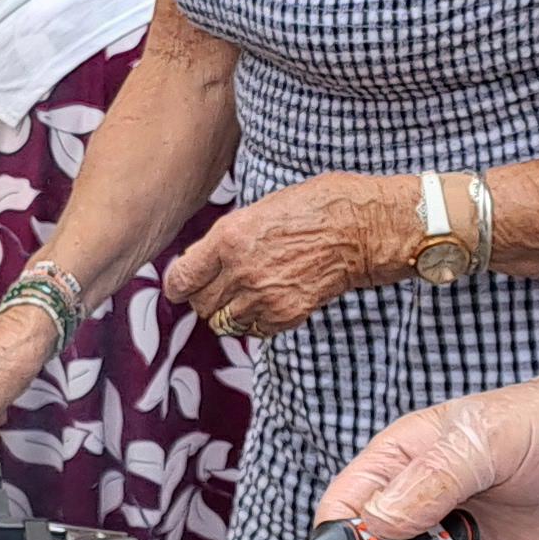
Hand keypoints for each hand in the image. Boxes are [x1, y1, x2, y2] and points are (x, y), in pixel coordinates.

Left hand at [161, 176, 412, 342]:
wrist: (359, 228)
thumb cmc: (313, 208)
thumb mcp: (258, 211)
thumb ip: (227, 239)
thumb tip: (201, 262)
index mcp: (228, 238)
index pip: (181, 278)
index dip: (179, 285)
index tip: (182, 287)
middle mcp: (240, 271)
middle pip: (201, 305)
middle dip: (207, 298)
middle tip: (222, 288)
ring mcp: (263, 296)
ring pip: (224, 323)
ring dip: (231, 313)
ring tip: (249, 295)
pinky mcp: (286, 315)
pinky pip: (254, 331)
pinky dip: (256, 323)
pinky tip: (271, 301)